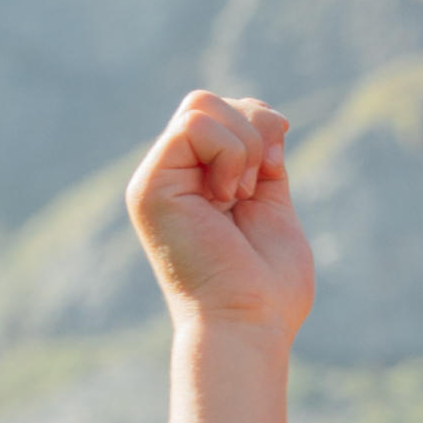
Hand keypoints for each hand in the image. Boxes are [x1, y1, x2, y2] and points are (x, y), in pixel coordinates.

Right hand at [128, 91, 312, 338]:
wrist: (248, 323)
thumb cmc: (267, 286)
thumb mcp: (272, 204)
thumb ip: (263, 160)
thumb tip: (269, 116)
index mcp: (196, 183)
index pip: (224, 113)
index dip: (260, 124)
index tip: (273, 169)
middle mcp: (170, 178)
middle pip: (207, 99)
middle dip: (252, 128)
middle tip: (255, 186)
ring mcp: (156, 180)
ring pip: (200, 103)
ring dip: (244, 145)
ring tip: (240, 197)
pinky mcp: (149, 187)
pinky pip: (194, 123)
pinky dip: (230, 152)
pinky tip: (228, 196)